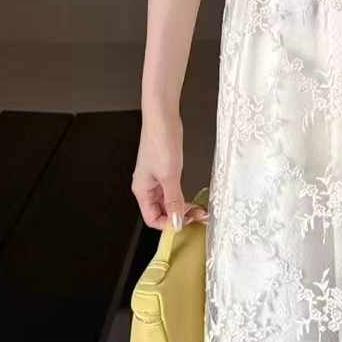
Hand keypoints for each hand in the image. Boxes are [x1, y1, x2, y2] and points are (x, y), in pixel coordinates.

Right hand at [132, 106, 207, 230]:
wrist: (163, 117)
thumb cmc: (160, 141)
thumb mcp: (170, 176)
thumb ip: (173, 201)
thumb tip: (176, 222)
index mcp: (142, 190)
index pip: (152, 219)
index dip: (168, 224)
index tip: (186, 223)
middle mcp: (147, 186)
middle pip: (161, 212)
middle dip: (179, 217)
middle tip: (198, 216)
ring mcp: (156, 179)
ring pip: (169, 202)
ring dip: (183, 208)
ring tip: (199, 209)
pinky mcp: (165, 171)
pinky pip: (173, 191)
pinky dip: (183, 197)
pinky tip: (194, 198)